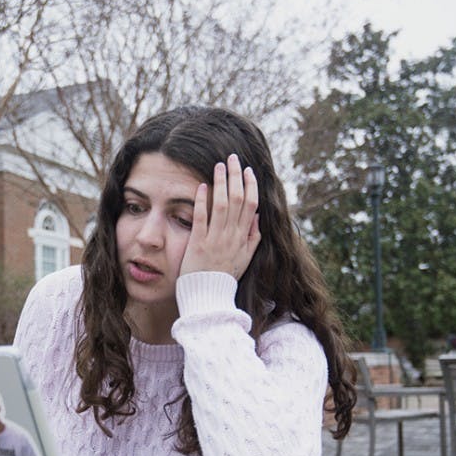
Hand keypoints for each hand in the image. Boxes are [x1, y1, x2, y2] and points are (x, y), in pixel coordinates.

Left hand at [180, 153, 259, 279]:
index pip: (252, 206)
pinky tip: (201, 186)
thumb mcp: (245, 258)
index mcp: (244, 238)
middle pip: (238, 200)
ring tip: (218, 165)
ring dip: (221, 183)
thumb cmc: (225, 277)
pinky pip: (201, 218)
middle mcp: (232, 236)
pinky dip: (202, 201)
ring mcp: (215, 239)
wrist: (209, 297)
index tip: (247, 170)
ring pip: (222, 205)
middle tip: (232, 158)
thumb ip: (253, 237)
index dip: (250, 186)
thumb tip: (258, 215)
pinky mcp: (198, 243)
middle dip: (236, 176)